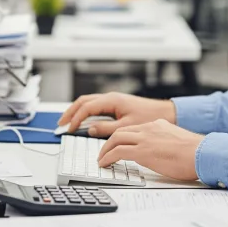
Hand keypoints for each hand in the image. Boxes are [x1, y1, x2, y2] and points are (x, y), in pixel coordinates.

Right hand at [58, 92, 175, 137]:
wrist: (166, 113)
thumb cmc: (149, 117)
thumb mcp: (126, 127)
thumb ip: (106, 128)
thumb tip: (89, 129)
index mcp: (112, 100)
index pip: (86, 107)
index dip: (75, 118)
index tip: (68, 129)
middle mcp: (111, 97)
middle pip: (83, 101)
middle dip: (70, 111)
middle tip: (60, 122)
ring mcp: (113, 100)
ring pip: (89, 102)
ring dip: (77, 111)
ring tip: (68, 121)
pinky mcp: (117, 105)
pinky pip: (96, 106)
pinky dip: (86, 112)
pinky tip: (84, 120)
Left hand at [97, 119, 203, 180]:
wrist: (202, 153)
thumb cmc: (195, 153)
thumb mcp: (177, 141)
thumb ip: (165, 142)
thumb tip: (161, 152)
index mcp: (158, 125)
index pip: (133, 128)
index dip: (122, 137)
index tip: (117, 145)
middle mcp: (149, 128)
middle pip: (121, 131)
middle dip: (109, 142)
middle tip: (104, 152)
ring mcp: (145, 138)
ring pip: (116, 139)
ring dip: (105, 150)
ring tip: (101, 160)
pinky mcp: (143, 151)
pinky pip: (118, 152)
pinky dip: (108, 157)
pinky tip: (105, 164)